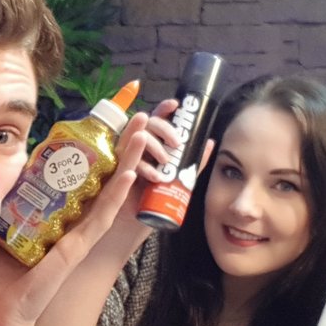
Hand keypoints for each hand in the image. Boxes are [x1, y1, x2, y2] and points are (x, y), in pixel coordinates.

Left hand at [0, 131, 146, 325]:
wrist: (1, 316)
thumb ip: (3, 207)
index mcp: (58, 220)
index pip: (81, 180)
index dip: (96, 152)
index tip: (103, 124)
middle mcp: (74, 226)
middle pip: (104, 180)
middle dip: (120, 148)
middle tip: (136, 118)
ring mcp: (79, 237)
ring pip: (110, 192)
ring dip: (127, 159)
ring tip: (140, 131)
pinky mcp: (77, 249)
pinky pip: (100, 216)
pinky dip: (115, 193)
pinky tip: (128, 170)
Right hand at [111, 100, 214, 234]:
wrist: (140, 220)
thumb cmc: (156, 196)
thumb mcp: (179, 177)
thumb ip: (192, 161)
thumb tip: (210, 142)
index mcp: (151, 143)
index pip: (156, 119)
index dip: (164, 109)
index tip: (175, 105)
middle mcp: (136, 146)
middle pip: (146, 123)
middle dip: (163, 128)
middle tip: (177, 143)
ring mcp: (124, 156)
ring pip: (134, 139)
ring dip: (152, 145)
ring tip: (165, 162)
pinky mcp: (116, 171)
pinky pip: (126, 162)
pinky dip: (142, 167)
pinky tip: (155, 175)